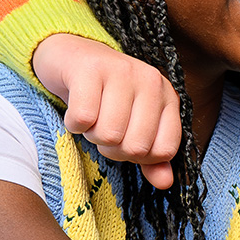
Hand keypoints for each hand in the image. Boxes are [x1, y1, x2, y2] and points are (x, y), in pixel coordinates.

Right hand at [32, 34, 181, 188]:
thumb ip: (151, 157)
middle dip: (112, 148)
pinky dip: (73, 124)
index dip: (140, 158)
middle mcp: (150, 81)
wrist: (72, 56)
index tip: (127, 141)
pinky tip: (76, 109)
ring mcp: (122, 71)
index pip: (164, 149)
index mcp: (167, 97)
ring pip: (108, 134)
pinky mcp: (90, 69)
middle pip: (135, 147)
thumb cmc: (107, 97)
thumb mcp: (135, 125)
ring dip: (92, 135)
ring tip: (92, 117)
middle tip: (104, 128)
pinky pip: (82, 118)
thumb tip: (165, 183)